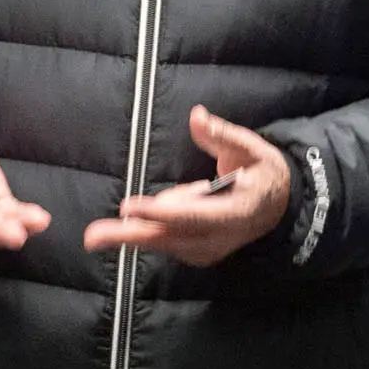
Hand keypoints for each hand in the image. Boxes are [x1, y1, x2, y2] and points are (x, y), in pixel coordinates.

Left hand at [83, 107, 288, 267]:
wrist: (275, 206)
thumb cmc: (261, 172)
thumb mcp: (251, 148)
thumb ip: (223, 135)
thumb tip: (197, 116)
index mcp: (236, 213)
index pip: (192, 216)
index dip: (159, 212)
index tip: (129, 207)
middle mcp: (219, 239)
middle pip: (169, 237)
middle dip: (131, 236)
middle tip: (93, 238)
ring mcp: (206, 250)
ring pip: (162, 242)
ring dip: (132, 235)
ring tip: (106, 232)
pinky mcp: (195, 252)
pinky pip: (164, 241)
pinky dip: (146, 230)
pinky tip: (137, 222)